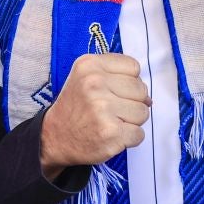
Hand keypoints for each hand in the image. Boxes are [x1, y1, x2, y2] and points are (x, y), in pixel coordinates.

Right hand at [40, 53, 148, 176]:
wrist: (54, 137)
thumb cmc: (75, 107)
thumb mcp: (85, 77)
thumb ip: (115, 75)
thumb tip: (149, 98)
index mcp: (89, 65)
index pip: (133, 67)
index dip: (128, 82)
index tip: (113, 92)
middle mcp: (94, 83)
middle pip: (141, 90)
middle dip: (132, 103)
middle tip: (111, 111)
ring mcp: (103, 109)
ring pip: (143, 112)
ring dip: (131, 122)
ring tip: (110, 123)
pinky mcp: (111, 132)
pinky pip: (139, 134)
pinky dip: (129, 138)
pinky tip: (111, 136)